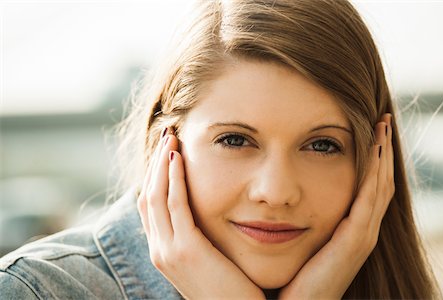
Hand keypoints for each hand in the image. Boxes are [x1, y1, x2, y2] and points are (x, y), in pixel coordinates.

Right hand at [137, 129, 264, 299]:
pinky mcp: (185, 250)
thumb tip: (202, 217)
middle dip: (155, 163)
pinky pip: (175, 204)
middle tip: (166, 134)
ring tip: (171, 136)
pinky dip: (174, 178)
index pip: (149, 205)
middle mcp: (158, 250)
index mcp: (163, 251)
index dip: (154, 175)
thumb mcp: (207, 261)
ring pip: (155, 195)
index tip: (166, 150)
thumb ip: (198, 239)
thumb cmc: (230, 289)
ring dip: (162, 163)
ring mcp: (167, 251)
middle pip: (147, 195)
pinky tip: (178, 156)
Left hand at [279, 114, 394, 298]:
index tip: (368, 130)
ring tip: (382, 126)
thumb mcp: (300, 240)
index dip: (372, 159)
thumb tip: (282, 198)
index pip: (368, 187)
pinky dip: (374, 174)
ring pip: (380, 186)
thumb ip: (302, 220)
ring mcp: (362, 236)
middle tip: (383, 120)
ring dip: (382, 155)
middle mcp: (362, 231)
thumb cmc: (292, 276)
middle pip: (380, 182)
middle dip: (382, 150)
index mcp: (350, 230)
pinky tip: (374, 150)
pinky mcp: (354, 240)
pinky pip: (368, 200)